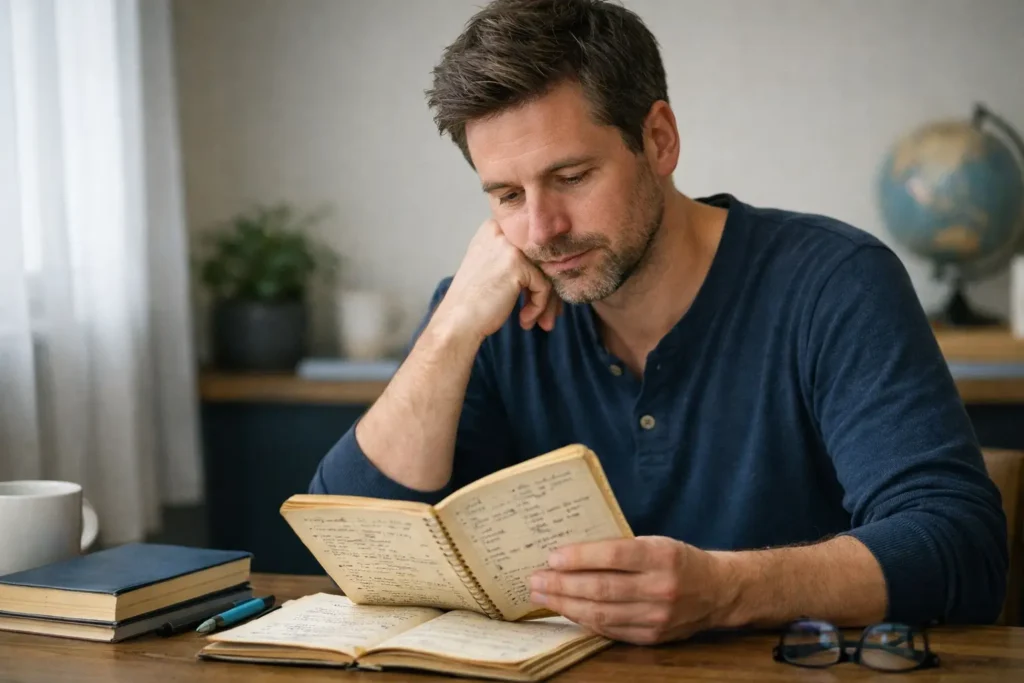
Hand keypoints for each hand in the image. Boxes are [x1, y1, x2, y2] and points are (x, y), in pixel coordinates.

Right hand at [434, 219, 561, 340]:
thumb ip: (516, 258)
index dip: (539, 273)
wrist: (457, 322)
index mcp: (492, 228)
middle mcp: (500, 231)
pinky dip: (539, 307)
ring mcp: (509, 247)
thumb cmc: (473, 302)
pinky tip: (524, 320)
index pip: (530, 247)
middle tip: (548, 314)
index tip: (538, 297)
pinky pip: (544, 286)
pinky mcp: (518, 265)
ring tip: (539, 322)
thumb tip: (553, 265)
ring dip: (546, 301)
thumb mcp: (491, 266)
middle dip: (547, 290)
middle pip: (540, 258)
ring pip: (545, 272)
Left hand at [528, 536, 731, 644]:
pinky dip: (584, 619)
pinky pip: (609, 629)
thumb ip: (620, 549)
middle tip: (535, 579)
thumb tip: (570, 553)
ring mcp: (657, 616)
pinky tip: (566, 609)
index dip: (579, 556)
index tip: (552, 556)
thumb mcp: (655, 543)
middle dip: (562, 584)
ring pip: (601, 612)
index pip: (614, 555)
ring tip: (542, 594)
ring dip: (565, 604)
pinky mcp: (652, 637)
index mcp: (662, 556)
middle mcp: (661, 588)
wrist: (717, 591)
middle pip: (602, 588)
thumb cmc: (677, 560)